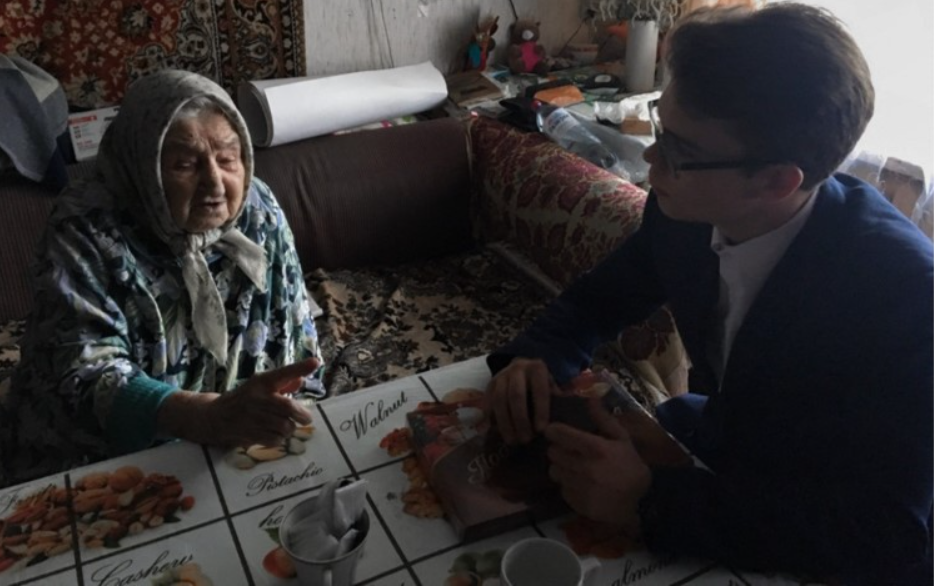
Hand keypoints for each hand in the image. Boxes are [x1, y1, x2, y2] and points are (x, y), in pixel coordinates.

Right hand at [158, 358, 318, 446]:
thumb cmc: (243, 400)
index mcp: (262, 382)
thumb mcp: (259, 387)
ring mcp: (252, 416)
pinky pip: (275, 439)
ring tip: (284, 427)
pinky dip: (278, 439)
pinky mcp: (249, 432)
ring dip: (289, 429)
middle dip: (302, 415)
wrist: (213, 416)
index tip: (316, 362)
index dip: (300, 367)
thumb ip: (282, 384)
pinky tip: (273, 435)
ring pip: (284, 426)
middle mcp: (258, 397)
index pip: (284, 372)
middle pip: (289, 407)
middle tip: (305, 419)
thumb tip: (300, 381)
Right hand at [486, 358, 557, 444]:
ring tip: (512, 441)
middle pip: (516, 395)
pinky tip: (497, 433)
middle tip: (525, 439)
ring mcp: (501, 376)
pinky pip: (488, 403)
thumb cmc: (541, 385)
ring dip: (505, 423)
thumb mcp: (552, 387)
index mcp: (537, 368)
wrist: (522, 370)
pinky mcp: (490, 384)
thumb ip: (557, 400)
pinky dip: (491, 419)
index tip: (541, 430)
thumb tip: (562, 422)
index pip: (540, 390)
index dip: (540, 411)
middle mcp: (517, 368)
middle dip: (520, 419)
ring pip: (499, 400)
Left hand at [543, 396, 651, 535]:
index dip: (553, 431)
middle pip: (552, 453)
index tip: (554, 431)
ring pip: (554, 471)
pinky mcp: (576, 502)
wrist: (639, 503)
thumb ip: (604, 419)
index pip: (560, 434)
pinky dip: (567, 485)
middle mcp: (584, 467)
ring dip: (561, 468)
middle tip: (568, 451)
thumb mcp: (622, 439)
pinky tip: (581, 484)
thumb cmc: (630, 466)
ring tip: (574, 468)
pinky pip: (561, 488)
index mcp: (595, 448)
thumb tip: (591, 398)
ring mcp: (579, 486)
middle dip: (558, 450)